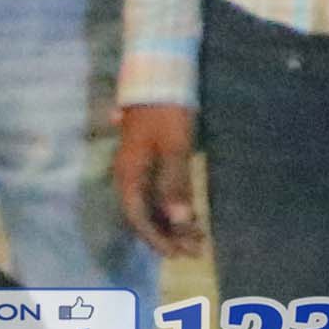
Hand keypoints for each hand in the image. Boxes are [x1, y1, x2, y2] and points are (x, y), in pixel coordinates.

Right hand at [113, 99, 204, 261]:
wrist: (160, 75)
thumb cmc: (166, 110)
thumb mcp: (174, 146)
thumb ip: (175, 184)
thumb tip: (180, 220)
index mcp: (129, 174)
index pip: (137, 216)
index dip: (156, 238)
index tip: (177, 253)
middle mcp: (130, 175)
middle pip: (144, 215)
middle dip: (168, 235)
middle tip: (195, 251)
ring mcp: (140, 168)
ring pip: (153, 205)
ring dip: (173, 223)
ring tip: (199, 238)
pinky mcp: (151, 160)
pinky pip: (159, 192)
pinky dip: (174, 207)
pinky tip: (191, 215)